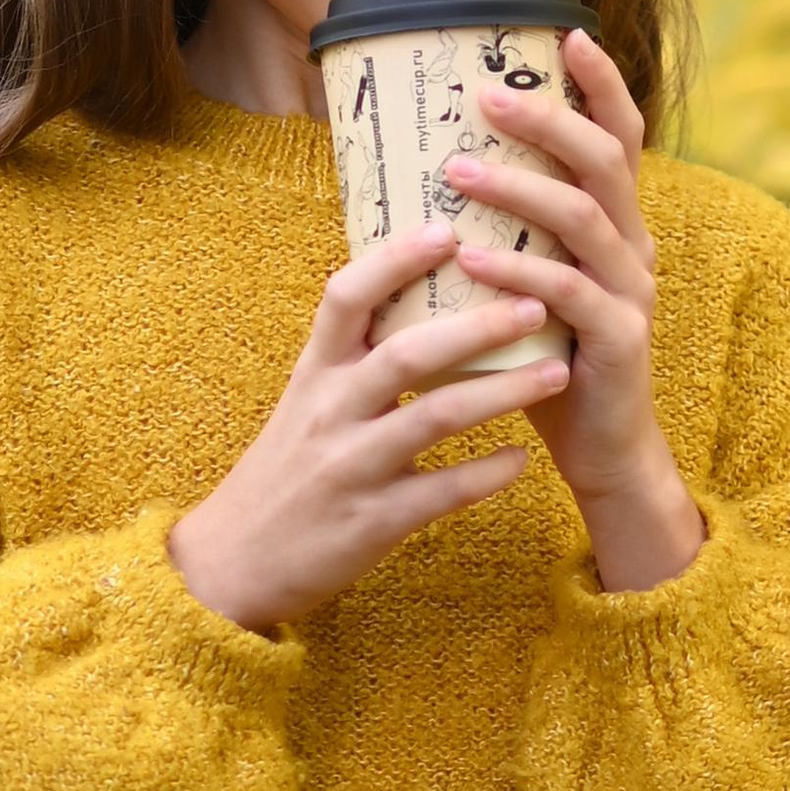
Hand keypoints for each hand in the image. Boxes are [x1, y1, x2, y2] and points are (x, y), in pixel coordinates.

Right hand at [168, 221, 570, 633]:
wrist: (234, 562)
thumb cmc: (283, 470)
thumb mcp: (304, 401)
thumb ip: (351, 357)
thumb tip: (411, 295)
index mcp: (314, 372)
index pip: (346, 297)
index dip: (394, 259)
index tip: (445, 228)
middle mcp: (330, 411)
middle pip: (408, 352)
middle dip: (477, 326)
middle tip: (536, 302)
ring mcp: (352, 467)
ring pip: (435, 417)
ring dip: (502, 392)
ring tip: (555, 372)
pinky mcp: (373, 522)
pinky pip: (443, 492)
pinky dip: (487, 473)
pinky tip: (523, 458)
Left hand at [444, 27, 705, 589]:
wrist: (599, 452)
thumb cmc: (545, 353)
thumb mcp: (525, 279)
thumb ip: (500, 228)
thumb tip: (421, 167)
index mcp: (617, 222)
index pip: (619, 136)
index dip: (601, 82)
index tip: (565, 31)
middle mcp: (635, 246)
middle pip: (605, 161)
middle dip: (548, 119)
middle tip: (487, 94)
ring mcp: (633, 293)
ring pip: (585, 219)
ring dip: (519, 188)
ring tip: (457, 169)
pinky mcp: (620, 342)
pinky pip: (570, 294)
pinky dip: (518, 272)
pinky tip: (471, 258)